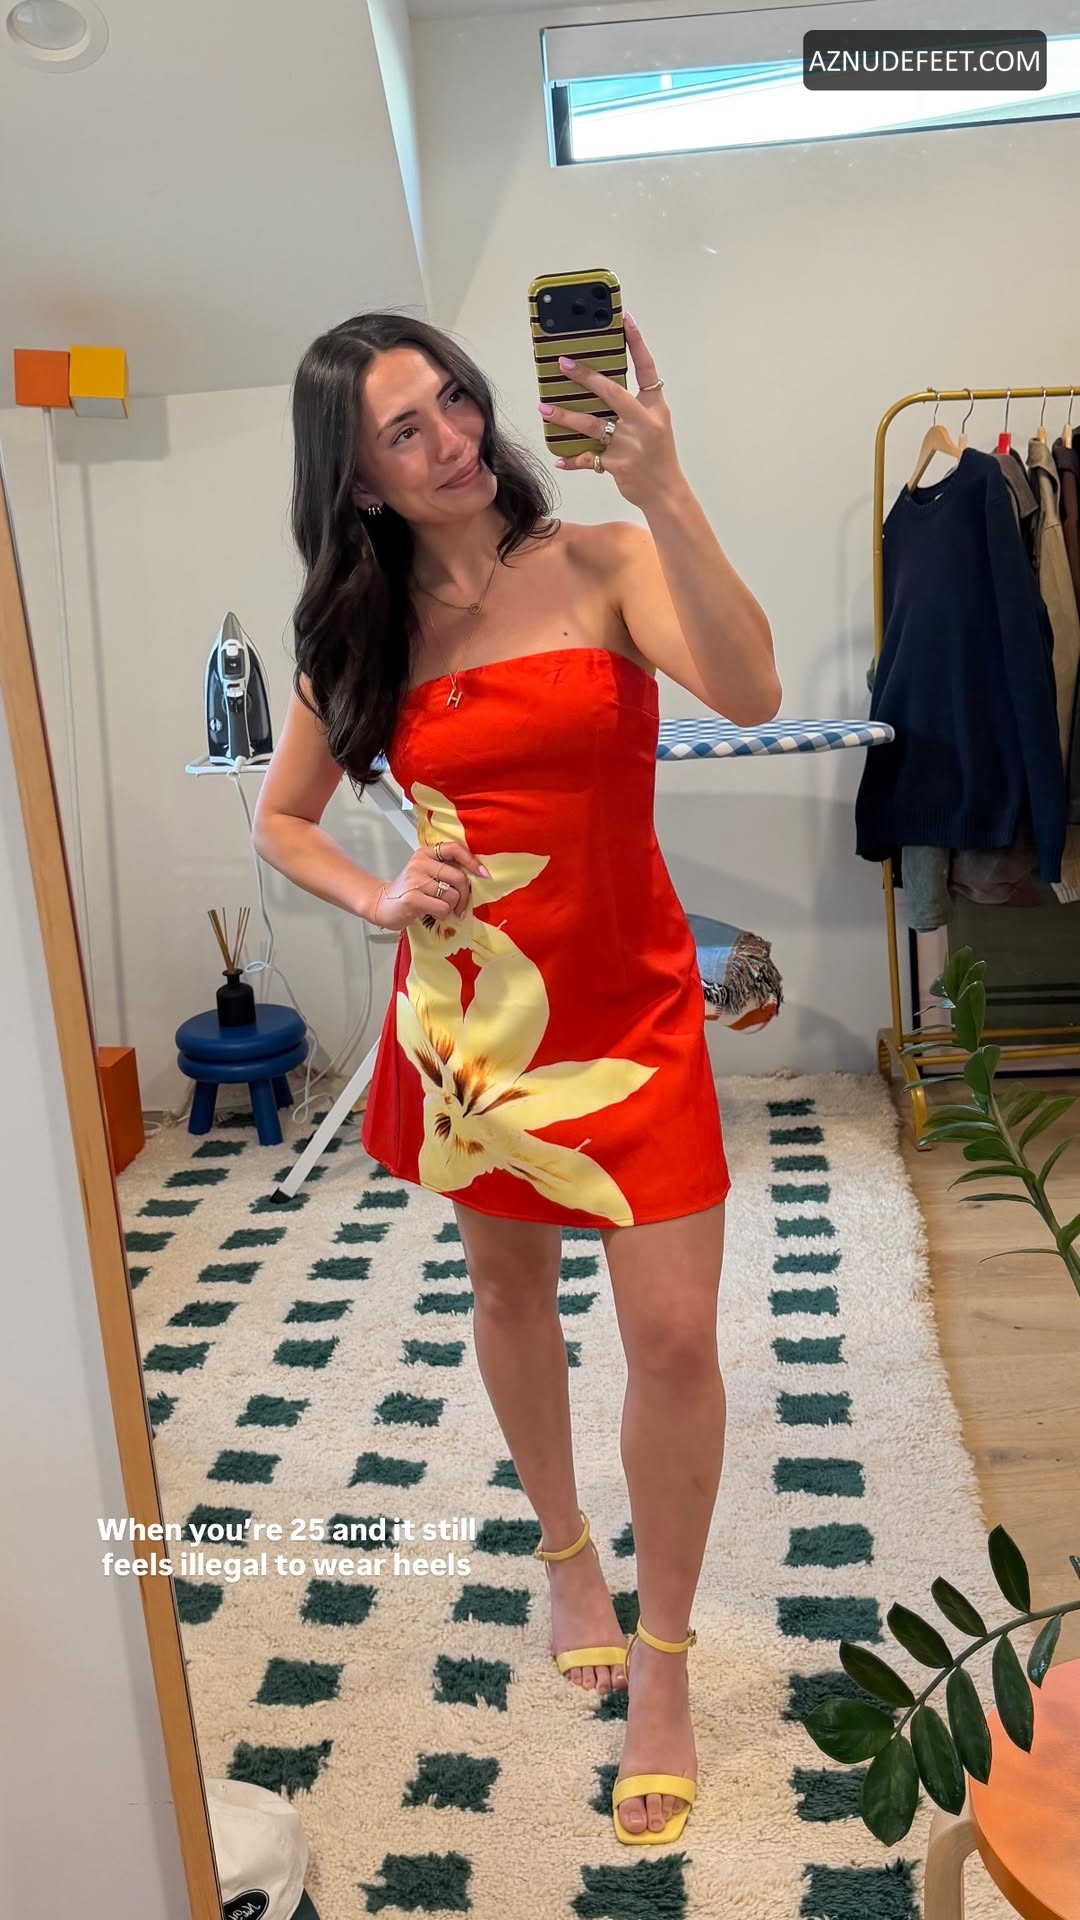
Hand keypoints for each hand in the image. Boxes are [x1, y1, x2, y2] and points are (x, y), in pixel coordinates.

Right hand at [371, 841, 488, 929]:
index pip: (455, 849)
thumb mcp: (426, 874)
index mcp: (426, 854)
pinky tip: (432, 913)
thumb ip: (445, 871)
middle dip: (464, 896)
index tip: (484, 874)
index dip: (472, 861)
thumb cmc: (410, 891)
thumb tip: (476, 877)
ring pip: (452, 895)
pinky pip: (442, 907)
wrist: (382, 904)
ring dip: (451, 907)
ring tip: (439, 908)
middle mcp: (420, 863)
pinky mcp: (413, 897)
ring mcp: (415, 879)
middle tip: (461, 907)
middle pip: (459, 877)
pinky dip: (442, 914)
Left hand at [537, 312, 680, 509]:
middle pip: (611, 392)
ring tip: (544, 408)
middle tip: (563, 364)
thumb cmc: (658, 455)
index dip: (637, 343)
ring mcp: (629, 443)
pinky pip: (587, 458)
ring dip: (565, 416)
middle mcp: (643, 421)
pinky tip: (558, 459)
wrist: (665, 492)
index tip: (625, 320)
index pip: (646, 368)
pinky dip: (572, 460)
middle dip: (586, 377)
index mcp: (655, 407)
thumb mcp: (655, 424)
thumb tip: (601, 387)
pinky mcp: (616, 464)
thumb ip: (634, 406)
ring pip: (591, 424)